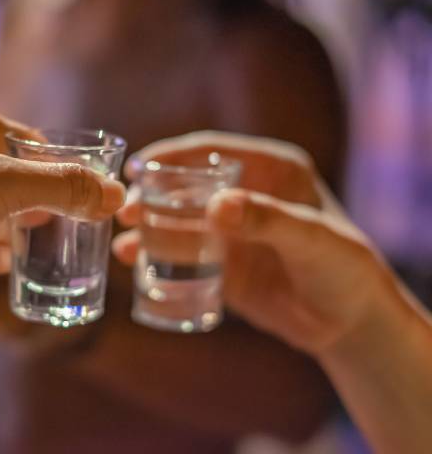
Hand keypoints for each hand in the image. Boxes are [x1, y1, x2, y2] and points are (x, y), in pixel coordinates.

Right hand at [113, 131, 403, 356]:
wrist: (349, 323)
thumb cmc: (345, 269)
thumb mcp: (313, 239)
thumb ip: (269, 220)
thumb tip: (217, 206)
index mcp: (273, 170)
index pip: (212, 150)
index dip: (171, 155)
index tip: (137, 167)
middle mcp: (246, 194)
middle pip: (187, 186)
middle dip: (152, 196)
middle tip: (124, 210)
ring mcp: (231, 229)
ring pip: (179, 220)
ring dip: (148, 226)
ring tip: (124, 240)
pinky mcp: (221, 262)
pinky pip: (182, 253)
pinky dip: (155, 254)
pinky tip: (132, 259)